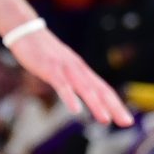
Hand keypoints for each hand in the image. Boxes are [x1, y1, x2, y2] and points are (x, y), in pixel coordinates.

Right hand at [9, 27, 132, 126]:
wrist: (26, 30)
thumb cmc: (44, 52)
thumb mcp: (62, 68)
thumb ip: (73, 80)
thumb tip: (83, 94)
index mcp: (82, 71)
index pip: (103, 89)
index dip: (116, 105)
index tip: (127, 121)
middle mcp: (78, 69)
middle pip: (100, 89)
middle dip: (114, 107)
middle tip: (127, 123)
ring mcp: (65, 68)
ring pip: (84, 88)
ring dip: (96, 104)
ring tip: (105, 120)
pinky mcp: (50, 68)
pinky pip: (61, 84)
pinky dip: (69, 97)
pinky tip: (75, 110)